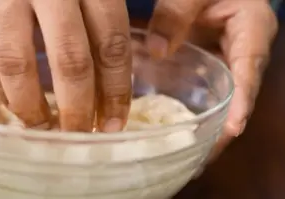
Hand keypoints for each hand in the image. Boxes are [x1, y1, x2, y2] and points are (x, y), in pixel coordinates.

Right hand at [0, 0, 131, 131]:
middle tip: (79, 135)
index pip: (110, 41)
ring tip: (42, 128)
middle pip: (68, 58)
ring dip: (30, 104)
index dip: (115, 87)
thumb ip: (108, 6)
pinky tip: (10, 102)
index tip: (116, 120)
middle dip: (76, 106)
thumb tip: (131, 59)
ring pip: (17, 60)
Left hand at [147, 0, 277, 160]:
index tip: (232, 130)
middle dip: (223, 130)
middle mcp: (244, 52)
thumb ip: (176, 12)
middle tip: (201, 158)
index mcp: (252, 30)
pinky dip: (194, 113)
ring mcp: (228, 62)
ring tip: (188, 157)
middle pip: (238, 96)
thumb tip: (156, 50)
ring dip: (208, 128)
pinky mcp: (211, 67)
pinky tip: (176, 132)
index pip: (249, 70)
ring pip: (221, 100)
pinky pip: (206, 93)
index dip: (241, 102)